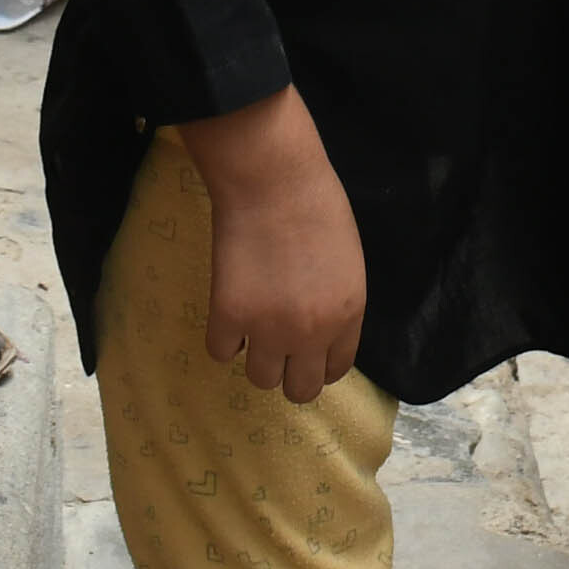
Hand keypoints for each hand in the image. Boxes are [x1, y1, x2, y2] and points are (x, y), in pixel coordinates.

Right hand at [175, 89, 367, 403]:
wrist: (273, 179)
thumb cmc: (317, 202)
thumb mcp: (348, 260)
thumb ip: (337, 302)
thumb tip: (320, 328)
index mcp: (348, 314)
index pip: (336, 369)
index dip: (319, 364)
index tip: (306, 352)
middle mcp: (312, 332)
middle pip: (300, 389)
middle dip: (290, 371)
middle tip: (277, 346)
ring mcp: (269, 329)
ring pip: (260, 379)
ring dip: (256, 356)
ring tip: (252, 324)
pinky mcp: (229, 316)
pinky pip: (221, 352)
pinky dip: (223, 336)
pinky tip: (228, 309)